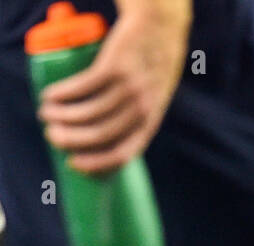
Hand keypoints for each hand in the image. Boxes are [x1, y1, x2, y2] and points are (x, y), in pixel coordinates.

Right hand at [38, 1, 191, 173]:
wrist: (160, 28)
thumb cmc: (150, 67)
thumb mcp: (152, 97)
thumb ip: (134, 116)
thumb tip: (100, 137)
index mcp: (150, 121)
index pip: (124, 153)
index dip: (97, 163)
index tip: (74, 163)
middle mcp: (141, 108)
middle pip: (100, 134)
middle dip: (70, 139)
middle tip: (51, 134)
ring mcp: (130, 87)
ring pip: (89, 111)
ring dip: (61, 115)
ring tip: (47, 112)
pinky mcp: (115, 66)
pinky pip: (84, 86)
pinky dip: (62, 93)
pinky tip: (50, 95)